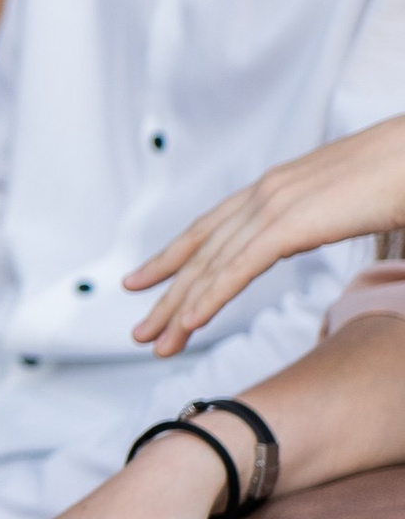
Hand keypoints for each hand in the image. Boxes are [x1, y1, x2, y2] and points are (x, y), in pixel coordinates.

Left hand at [125, 118, 404, 352]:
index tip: (143, 281)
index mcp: (274, 186)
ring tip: (156, 342)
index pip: (210, 227)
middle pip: (201, 252)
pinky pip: (241, 267)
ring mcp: (275, 205)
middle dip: (166, 295)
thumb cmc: (395, 176)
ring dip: (180, 308)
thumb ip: (316, 218)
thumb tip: (312, 230)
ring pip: (213, 265)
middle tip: (140, 332)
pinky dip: (211, 297)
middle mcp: (264, 192)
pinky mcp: (292, 222)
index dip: (173, 257)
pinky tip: (191, 322)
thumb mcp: (341, 201)